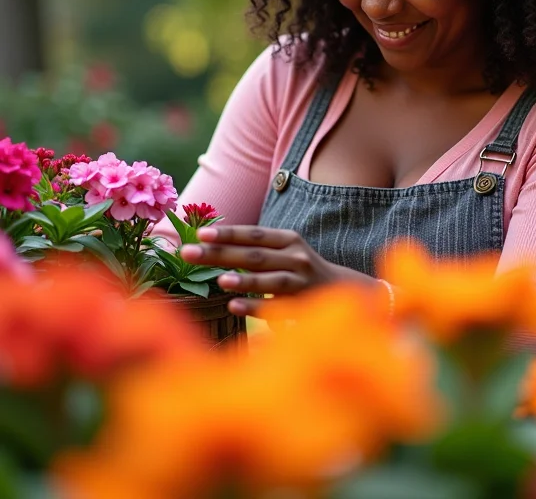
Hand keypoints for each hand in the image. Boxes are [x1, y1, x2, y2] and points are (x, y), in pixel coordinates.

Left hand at [179, 225, 373, 315]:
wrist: (340, 288)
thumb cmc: (299, 268)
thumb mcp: (284, 250)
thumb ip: (256, 247)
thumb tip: (211, 243)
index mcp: (289, 239)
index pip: (255, 234)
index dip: (228, 233)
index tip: (201, 233)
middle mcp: (296, 256)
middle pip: (255, 255)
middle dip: (220, 253)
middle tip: (188, 253)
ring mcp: (302, 281)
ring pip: (270, 279)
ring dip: (245, 280)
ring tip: (219, 280)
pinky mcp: (304, 304)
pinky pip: (276, 307)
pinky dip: (256, 306)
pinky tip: (234, 307)